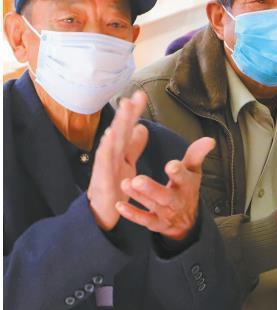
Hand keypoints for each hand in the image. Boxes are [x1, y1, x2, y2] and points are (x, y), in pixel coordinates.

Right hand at [87, 91, 148, 230]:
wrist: (103, 214)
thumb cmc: (114, 186)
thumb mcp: (128, 163)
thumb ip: (134, 146)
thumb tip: (141, 127)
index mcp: (120, 150)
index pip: (128, 128)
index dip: (134, 112)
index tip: (141, 95)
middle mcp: (112, 154)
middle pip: (120, 130)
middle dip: (127, 112)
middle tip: (135, 95)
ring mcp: (105, 165)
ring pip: (113, 141)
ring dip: (119, 123)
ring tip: (124, 107)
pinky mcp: (101, 179)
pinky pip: (104, 161)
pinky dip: (106, 147)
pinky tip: (110, 135)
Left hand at [116, 136, 214, 240]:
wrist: (186, 219)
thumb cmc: (187, 187)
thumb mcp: (193, 170)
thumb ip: (197, 153)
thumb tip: (210, 139)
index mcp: (186, 184)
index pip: (184, 177)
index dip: (178, 172)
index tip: (171, 165)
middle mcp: (176, 199)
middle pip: (165, 195)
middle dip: (152, 189)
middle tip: (138, 180)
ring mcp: (165, 213)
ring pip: (152, 205)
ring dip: (138, 196)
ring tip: (126, 184)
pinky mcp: (155, 223)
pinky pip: (143, 219)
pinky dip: (132, 214)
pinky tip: (119, 205)